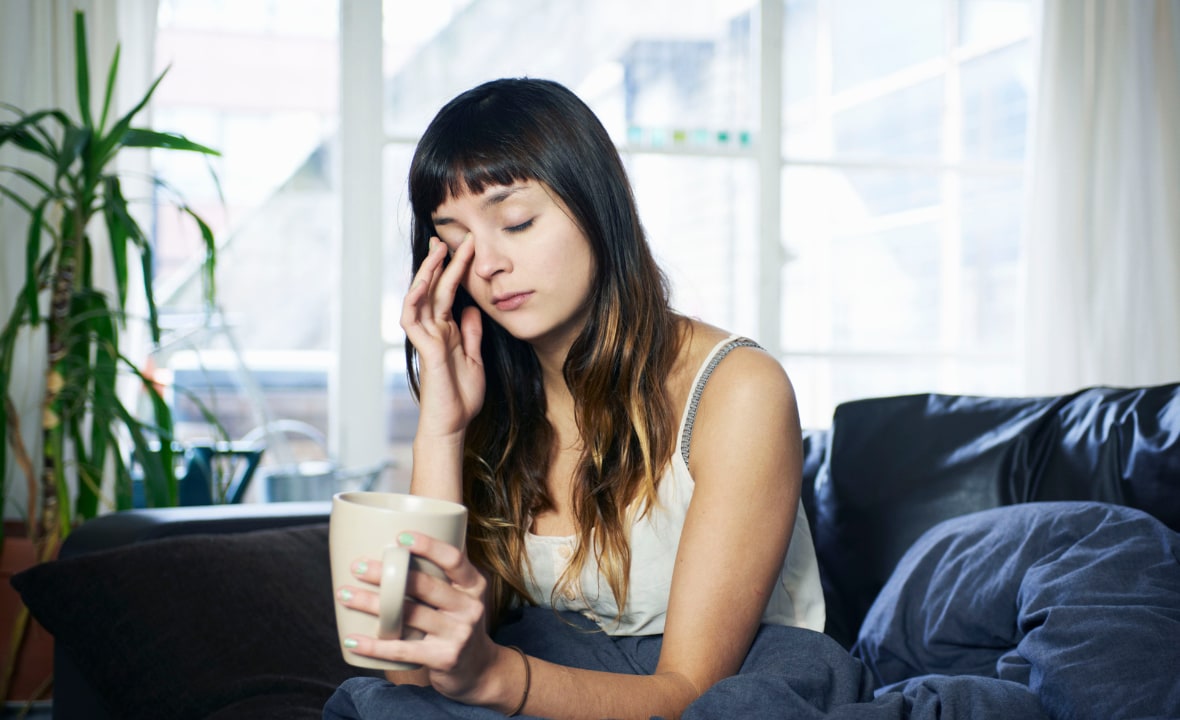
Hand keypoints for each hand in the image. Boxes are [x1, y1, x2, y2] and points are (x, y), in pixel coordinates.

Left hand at [337, 532, 504, 705]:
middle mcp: (470, 607)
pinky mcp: (443, 658)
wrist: (480, 669)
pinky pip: (402, 650)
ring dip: (371, 604)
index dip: (428, 546)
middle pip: (424, 585)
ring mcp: (458, 634)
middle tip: (357, 566)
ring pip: (407, 615)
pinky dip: (374, 646)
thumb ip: (444, 572)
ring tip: (344, 594)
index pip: (453, 559)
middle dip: (386, 574)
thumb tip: (408, 538)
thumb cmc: (459, 622)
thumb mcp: (464, 595)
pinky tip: (352, 640)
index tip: (399, 537)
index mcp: (474, 584)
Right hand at [401, 234, 485, 438]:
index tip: (465, 247)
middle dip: (440, 263)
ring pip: (420, 298)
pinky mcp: (425, 350)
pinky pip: (414, 320)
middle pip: (434, 289)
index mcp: (447, 331)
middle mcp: (434, 331)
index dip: (455, 270)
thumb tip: (472, 308)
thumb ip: (471, 334)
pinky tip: (422, 283)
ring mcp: (427, 339)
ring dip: (427, 274)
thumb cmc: (461, 397)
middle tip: (448, 237)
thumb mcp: (475, 358)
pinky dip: (415, 300)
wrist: (452, 425)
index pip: (448, 293)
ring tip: (437, 250)